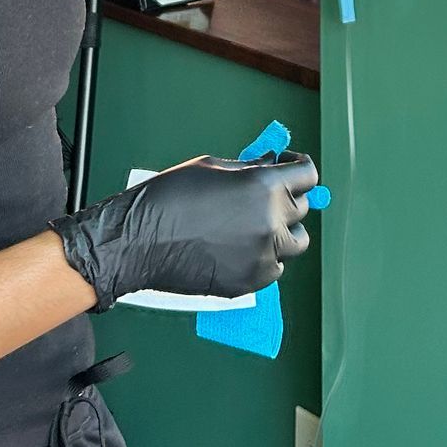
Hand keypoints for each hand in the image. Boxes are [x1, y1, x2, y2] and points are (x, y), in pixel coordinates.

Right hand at [51, 150, 316, 311]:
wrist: (137, 241)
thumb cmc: (168, 197)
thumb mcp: (212, 166)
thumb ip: (250, 168)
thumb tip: (273, 165)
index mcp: (263, 186)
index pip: (308, 175)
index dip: (299, 168)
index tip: (289, 168)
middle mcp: (270, 221)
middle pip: (302, 208)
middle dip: (286, 199)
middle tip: (262, 198)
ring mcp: (262, 255)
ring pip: (294, 243)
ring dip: (281, 232)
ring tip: (251, 226)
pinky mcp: (250, 281)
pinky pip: (274, 268)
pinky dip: (263, 258)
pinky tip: (237, 248)